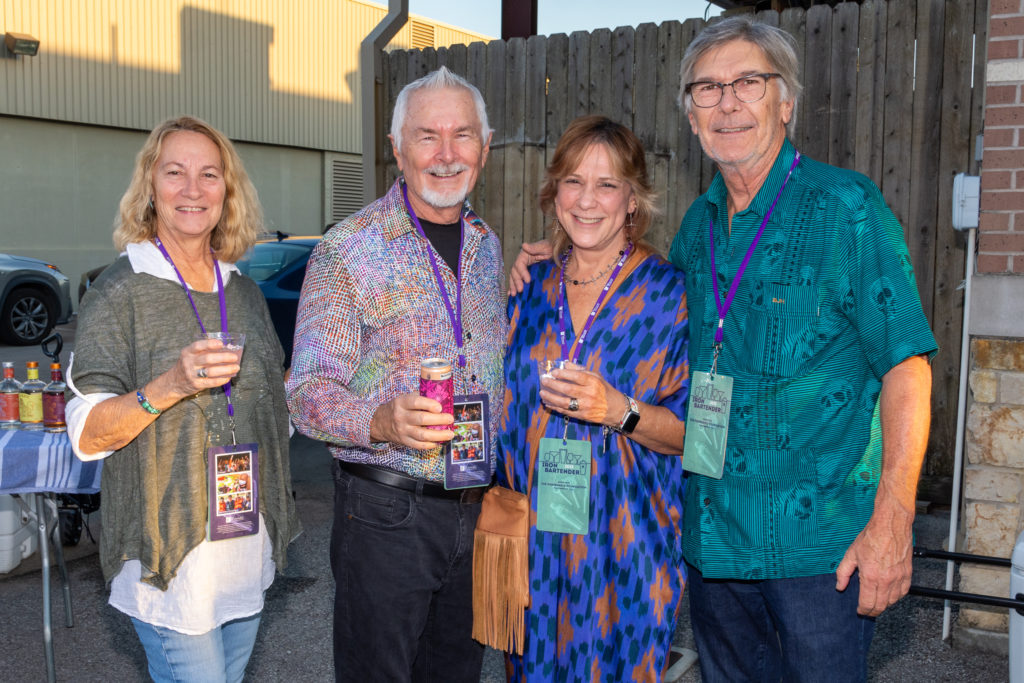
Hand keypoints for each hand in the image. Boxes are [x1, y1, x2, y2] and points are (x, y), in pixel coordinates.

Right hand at [167, 339, 241, 395]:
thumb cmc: (188, 366)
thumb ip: (203, 352)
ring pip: (210, 371)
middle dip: (223, 357)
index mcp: (187, 352)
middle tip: (234, 357)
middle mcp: (188, 362)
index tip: (221, 344)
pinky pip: (211, 382)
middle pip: (207, 358)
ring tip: (236, 367)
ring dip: (225, 369)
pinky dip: (221, 380)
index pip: (198, 346)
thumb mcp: (190, 356)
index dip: (210, 344)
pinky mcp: (195, 384)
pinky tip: (228, 377)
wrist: (174, 383)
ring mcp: (191, 374)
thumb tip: (226, 348)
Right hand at [370, 392, 454, 449]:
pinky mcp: (404, 441)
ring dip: (439, 435)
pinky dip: (431, 444)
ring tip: (450, 433)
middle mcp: (401, 417)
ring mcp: (402, 431)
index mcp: (401, 403)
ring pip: (422, 435)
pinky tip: (440, 441)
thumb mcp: (404, 398)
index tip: (440, 407)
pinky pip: (419, 445)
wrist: (381, 422)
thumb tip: (441, 398)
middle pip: (421, 419)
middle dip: (439, 420)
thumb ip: (420, 398)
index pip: (415, 402)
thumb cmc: (399, 408)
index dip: (429, 404)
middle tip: (450, 419)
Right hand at [508, 240, 552, 295]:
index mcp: (524, 255)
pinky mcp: (526, 274)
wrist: (557, 252)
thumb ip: (535, 247)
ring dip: (513, 286)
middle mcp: (521, 262)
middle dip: (516, 281)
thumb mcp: (545, 246)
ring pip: (514, 277)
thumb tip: (524, 245)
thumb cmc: (551, 248)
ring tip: (513, 295)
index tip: (527, 280)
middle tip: (520, 290)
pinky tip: (511, 295)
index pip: (519, 264)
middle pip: (515, 272)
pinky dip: (514, 287)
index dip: (522, 272)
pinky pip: (519, 280)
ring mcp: (523, 269)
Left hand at [539, 363, 624, 426]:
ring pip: (564, 402)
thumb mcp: (597, 377)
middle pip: (568, 389)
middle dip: (553, 384)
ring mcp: (585, 406)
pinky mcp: (582, 416)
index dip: (563, 373)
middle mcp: (589, 394)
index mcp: (594, 382)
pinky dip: (555, 407)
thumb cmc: (604, 390)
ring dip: (551, 397)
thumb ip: (580, 370)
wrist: (616, 409)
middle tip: (544, 380)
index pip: (577, 376)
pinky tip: (548, 403)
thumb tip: (565, 364)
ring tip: (542, 392)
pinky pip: (566, 411)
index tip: (553, 372)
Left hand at [834, 499, 914, 615]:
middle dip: (873, 611)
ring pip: (893, 601)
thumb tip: (840, 586)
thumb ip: (843, 572)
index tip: (859, 611)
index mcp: (870, 576)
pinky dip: (897, 597)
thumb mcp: (851, 554)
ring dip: (885, 605)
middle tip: (867, 610)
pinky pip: (904, 592)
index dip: (863, 611)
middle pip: (881, 605)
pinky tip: (890, 595)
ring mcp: (899, 577)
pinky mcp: (908, 573)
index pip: (868, 603)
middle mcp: (886, 580)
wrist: (891, 525)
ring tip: (877, 603)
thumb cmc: (871, 537)